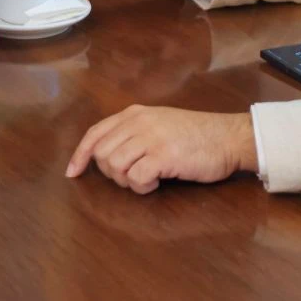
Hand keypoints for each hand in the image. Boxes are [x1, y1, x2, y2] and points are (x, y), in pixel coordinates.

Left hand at [65, 105, 256, 193]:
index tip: (72, 173)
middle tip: (134, 177)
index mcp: (134, 114)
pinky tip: (156, 183)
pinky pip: (135, 178)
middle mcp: (139, 122)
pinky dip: (142, 187)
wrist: (228, 137)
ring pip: (114, 166)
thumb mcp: (159, 123)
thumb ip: (134, 132)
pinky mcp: (163, 156)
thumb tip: (106, 154)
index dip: (80, 154)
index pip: (95, 133)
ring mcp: (150, 138)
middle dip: (111, 173)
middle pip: (101, 153)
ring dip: (127, 181)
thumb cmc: (196, 135)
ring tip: (148, 179)